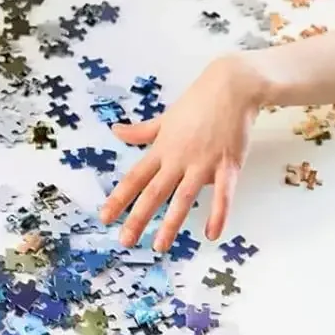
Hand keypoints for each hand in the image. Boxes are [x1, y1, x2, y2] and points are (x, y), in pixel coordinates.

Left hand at [98, 54, 264, 249]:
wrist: (230, 88)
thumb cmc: (197, 103)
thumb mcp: (164, 119)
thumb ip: (141, 131)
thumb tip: (115, 131)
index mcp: (161, 149)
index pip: (134, 177)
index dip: (118, 198)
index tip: (104, 216)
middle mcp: (177, 159)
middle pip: (153, 192)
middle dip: (138, 218)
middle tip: (125, 241)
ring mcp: (202, 163)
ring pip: (183, 198)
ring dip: (171, 223)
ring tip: (159, 245)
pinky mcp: (228, 166)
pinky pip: (223, 195)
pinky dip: (218, 214)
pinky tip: (211, 233)